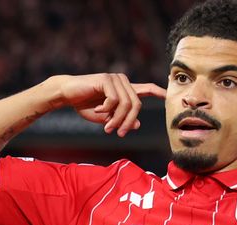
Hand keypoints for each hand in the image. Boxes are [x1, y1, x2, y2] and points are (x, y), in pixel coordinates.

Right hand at [49, 74, 165, 136]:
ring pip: (126, 104)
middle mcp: (123, 82)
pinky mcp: (106, 79)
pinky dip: (106, 110)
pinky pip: (114, 100)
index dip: (159, 92)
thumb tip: (138, 123)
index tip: (169, 96)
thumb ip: (122, 119)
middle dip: (128, 121)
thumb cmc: (86, 105)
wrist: (66, 95)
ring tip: (107, 127)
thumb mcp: (107, 117)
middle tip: (119, 133)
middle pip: (137, 104)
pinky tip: (97, 111)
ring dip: (117, 119)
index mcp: (125, 89)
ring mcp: (115, 78)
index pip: (146, 89)